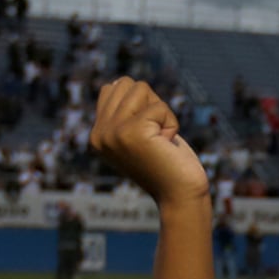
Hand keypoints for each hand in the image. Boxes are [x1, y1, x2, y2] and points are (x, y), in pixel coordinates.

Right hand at [90, 78, 209, 205]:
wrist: (181, 196)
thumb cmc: (168, 164)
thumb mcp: (139, 135)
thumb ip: (124, 112)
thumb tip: (117, 82)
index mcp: (97, 135)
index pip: (113, 88)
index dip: (140, 103)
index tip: (148, 133)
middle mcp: (99, 134)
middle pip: (126, 83)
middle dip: (150, 104)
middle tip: (156, 136)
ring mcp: (112, 133)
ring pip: (141, 88)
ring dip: (161, 113)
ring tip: (161, 140)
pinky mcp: (131, 132)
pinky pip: (159, 106)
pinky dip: (171, 123)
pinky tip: (168, 146)